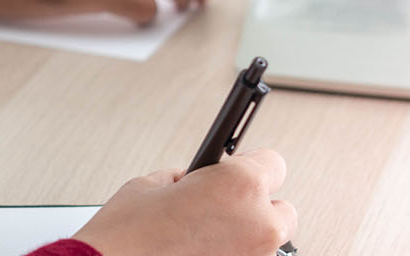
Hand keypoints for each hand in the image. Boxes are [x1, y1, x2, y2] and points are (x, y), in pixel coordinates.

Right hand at [73, 150, 296, 255]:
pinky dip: (230, 255)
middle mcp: (257, 224)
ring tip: (205, 237)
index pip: (273, 163)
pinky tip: (201, 251)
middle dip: (255, 207)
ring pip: (267, 243)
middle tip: (221, 207)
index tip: (240, 169)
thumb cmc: (127, 237)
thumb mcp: (151, 185)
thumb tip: (196, 181)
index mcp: (240, 186)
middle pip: (281, 209)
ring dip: (244, 236)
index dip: (252, 165)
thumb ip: (188, 178)